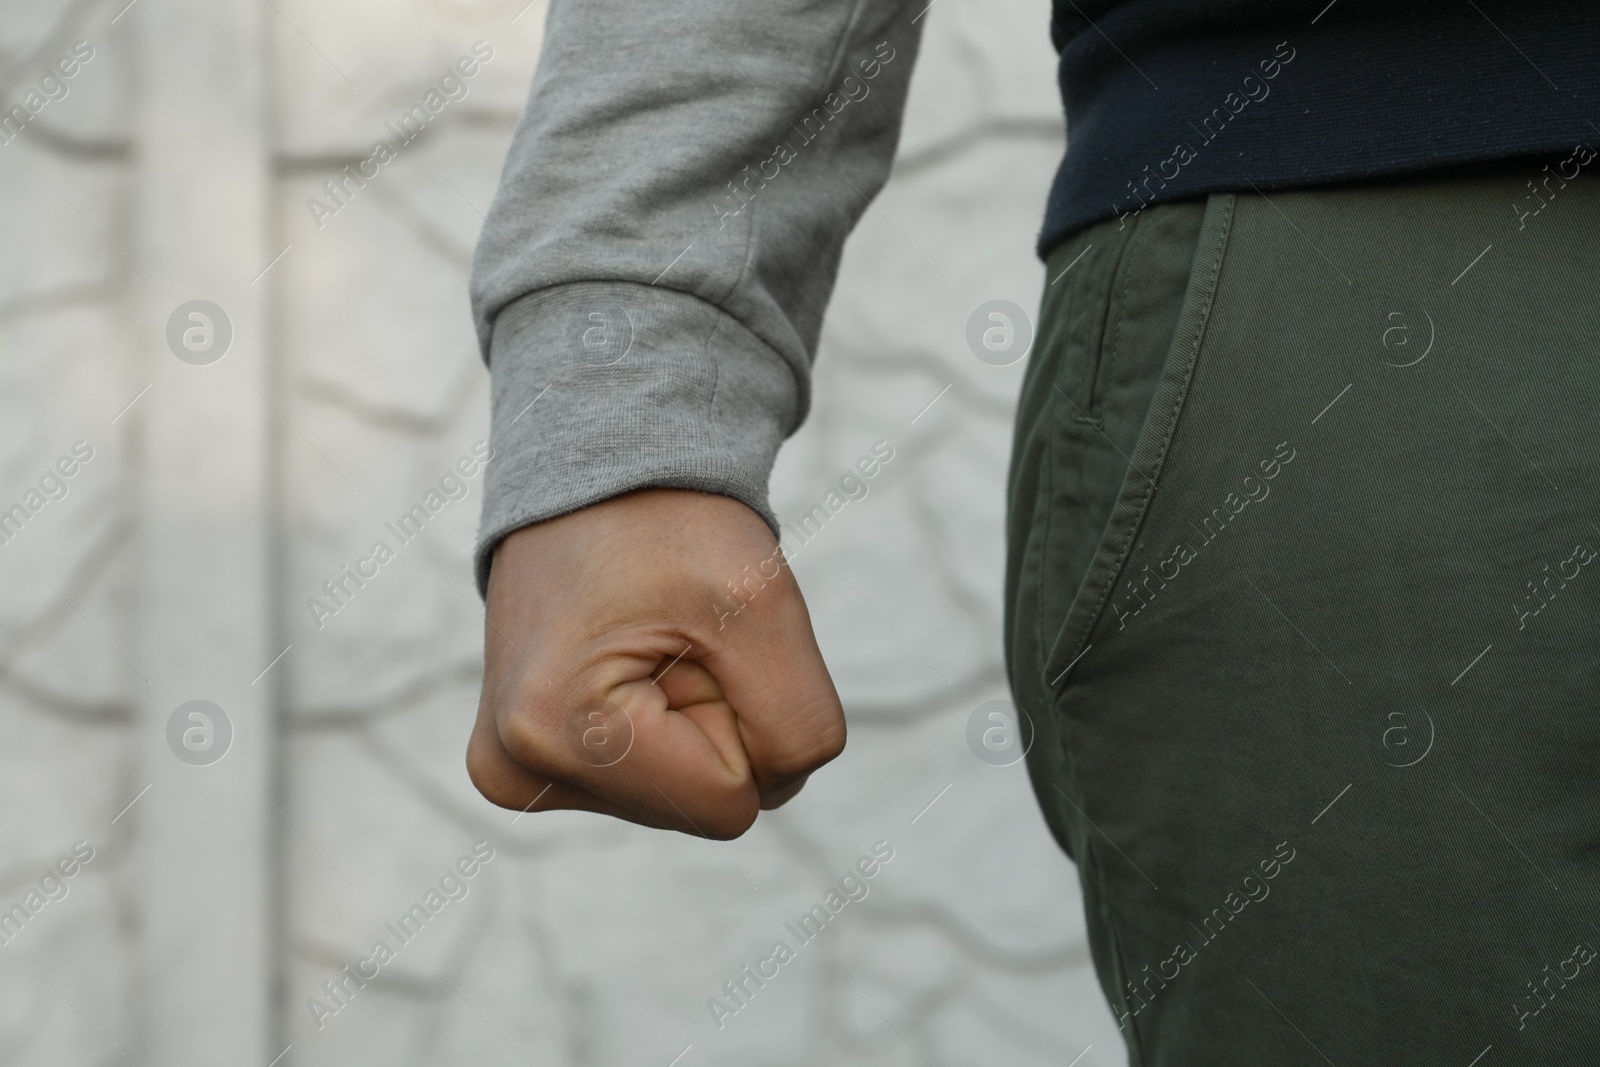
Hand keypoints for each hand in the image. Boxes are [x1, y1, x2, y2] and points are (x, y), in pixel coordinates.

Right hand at [467, 488, 844, 838]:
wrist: (596, 471)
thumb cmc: (674, 526)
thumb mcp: (766, 605)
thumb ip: (799, 726)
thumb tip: (768, 792)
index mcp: (558, 734)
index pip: (733, 802)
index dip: (746, 714)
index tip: (698, 637)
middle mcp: (515, 769)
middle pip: (703, 805)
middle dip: (717, 719)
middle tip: (673, 633)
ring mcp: (513, 771)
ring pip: (681, 796)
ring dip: (691, 718)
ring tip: (645, 637)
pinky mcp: (526, 763)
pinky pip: (652, 782)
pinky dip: (665, 724)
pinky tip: (625, 657)